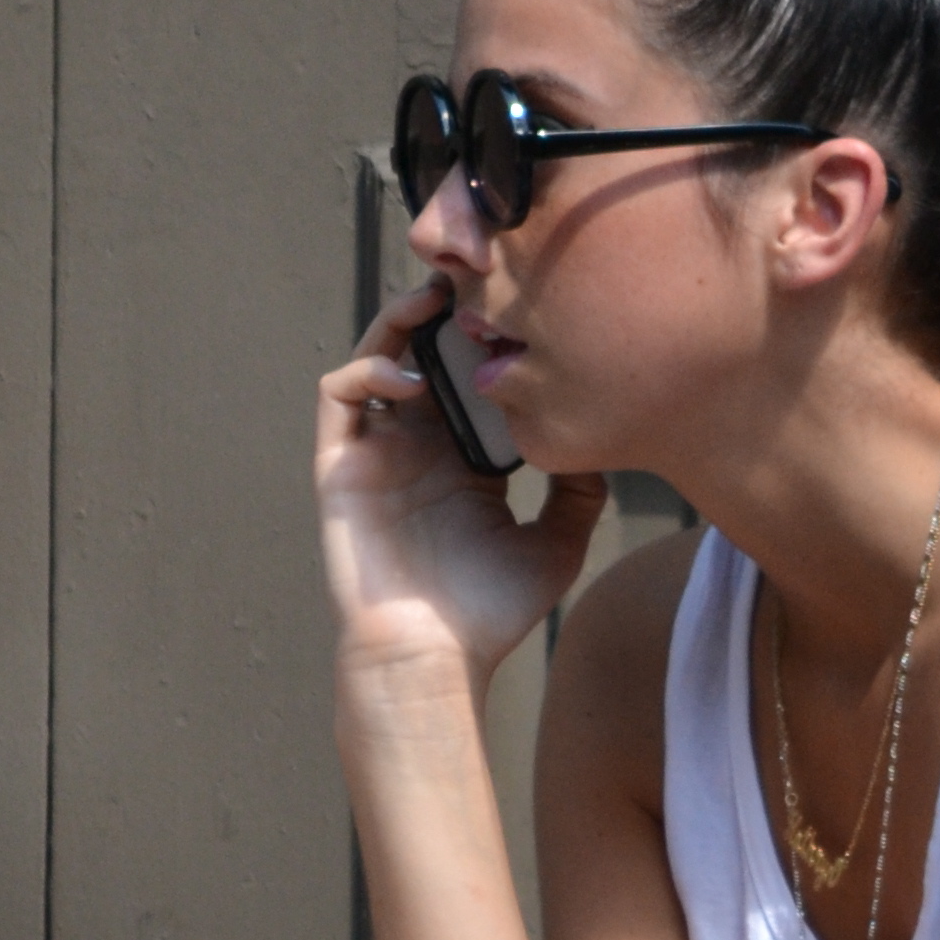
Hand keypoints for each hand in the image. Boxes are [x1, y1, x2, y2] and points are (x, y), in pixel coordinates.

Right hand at [318, 277, 603, 690]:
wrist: (433, 659)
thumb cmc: (490, 614)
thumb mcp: (557, 546)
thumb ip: (580, 493)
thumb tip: (601, 443)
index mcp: (465, 461)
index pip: (473, 380)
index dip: (490, 341)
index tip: (525, 313)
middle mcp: (419, 449)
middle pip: (425, 356)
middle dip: (446, 313)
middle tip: (478, 281)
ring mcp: (378, 455)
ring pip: (378, 360)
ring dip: (400, 323)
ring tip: (436, 302)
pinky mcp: (341, 468)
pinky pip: (339, 395)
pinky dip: (367, 369)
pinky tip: (410, 379)